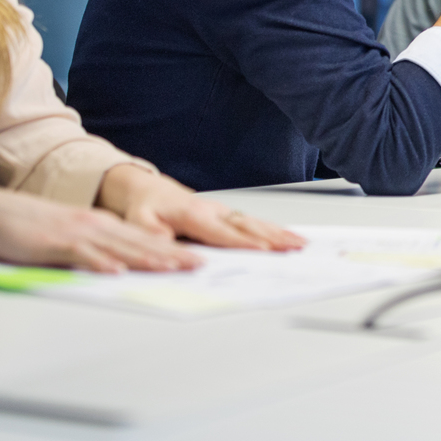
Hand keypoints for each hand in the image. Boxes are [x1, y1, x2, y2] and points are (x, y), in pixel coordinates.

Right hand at [0, 185, 203, 272]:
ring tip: (171, 268)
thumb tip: (118, 265)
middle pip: (139, 242)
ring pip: (118, 247)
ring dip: (146, 258)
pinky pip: (81, 254)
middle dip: (172, 255)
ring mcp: (76, 233)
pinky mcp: (54, 242)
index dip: (172, 249)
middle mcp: (94, 225)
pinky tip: (116, 272)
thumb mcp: (68, 236)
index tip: (195, 259)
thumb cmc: (27, 228)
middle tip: (199, 265)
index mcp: (99, 224)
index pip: (143, 238)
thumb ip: (93, 248)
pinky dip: (100, 263)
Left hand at [97, 164, 303, 251]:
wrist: (143, 189)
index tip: (262, 249)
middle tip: (295, 247)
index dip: (242, 241)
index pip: (222, 232)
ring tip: (301, 244)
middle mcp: (213, 211)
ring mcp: (222, 211)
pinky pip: (252, 222)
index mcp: (193, 214)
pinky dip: (273, 230)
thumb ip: (156, 237)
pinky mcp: (226, 214)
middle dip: (273, 237)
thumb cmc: (143, 208)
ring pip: (254, 222)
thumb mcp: (139, 223)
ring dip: (279, 233)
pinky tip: (288, 237)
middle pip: (247, 225)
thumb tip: (172, 252)